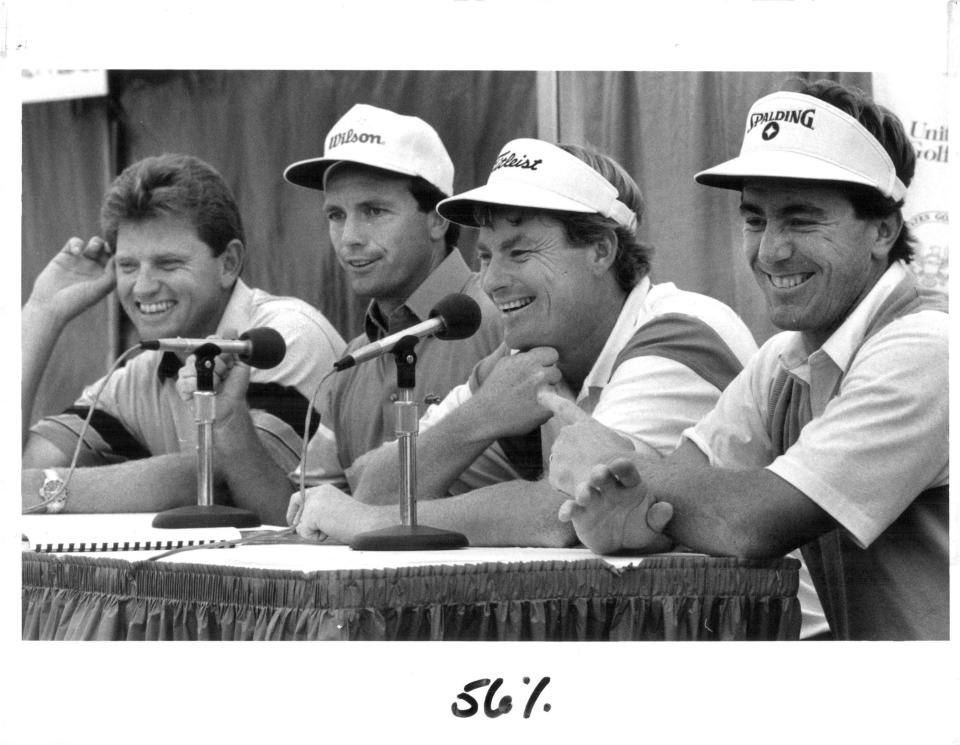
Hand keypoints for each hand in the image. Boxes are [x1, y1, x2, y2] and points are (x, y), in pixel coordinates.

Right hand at [28, 237, 114, 323]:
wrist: (49, 305)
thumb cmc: (77, 300)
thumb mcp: (100, 289)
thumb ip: (112, 274)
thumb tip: (118, 257)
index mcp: (105, 278)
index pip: (117, 262)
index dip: (120, 254)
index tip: (121, 251)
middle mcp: (94, 269)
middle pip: (107, 250)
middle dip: (109, 246)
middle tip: (107, 247)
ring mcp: (80, 262)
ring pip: (93, 244)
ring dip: (96, 242)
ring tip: (92, 249)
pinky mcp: (65, 256)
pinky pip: (74, 242)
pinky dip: (77, 243)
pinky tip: (76, 252)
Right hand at [175, 330, 250, 425]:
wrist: (231, 407)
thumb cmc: (234, 388)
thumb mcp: (241, 366)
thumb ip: (236, 348)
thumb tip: (230, 330)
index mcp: (211, 355)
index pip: (209, 340)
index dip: (216, 343)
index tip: (225, 352)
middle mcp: (198, 361)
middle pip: (201, 350)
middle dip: (218, 364)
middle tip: (224, 374)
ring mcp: (189, 373)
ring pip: (193, 364)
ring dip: (209, 376)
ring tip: (216, 385)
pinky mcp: (182, 386)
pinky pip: (186, 380)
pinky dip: (197, 385)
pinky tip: (205, 390)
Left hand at [292, 484, 389, 543]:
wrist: (367, 525)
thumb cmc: (356, 523)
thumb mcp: (333, 512)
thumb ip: (318, 514)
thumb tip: (299, 526)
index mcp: (325, 490)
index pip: (302, 494)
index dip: (295, 508)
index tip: (292, 521)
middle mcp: (319, 491)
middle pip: (296, 501)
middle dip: (295, 518)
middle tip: (299, 529)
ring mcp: (315, 501)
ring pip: (299, 521)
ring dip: (311, 531)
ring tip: (330, 530)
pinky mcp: (313, 513)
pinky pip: (304, 531)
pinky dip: (314, 537)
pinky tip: (330, 532)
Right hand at [470, 347, 561, 436]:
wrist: (484, 415)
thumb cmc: (494, 389)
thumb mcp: (505, 364)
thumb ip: (523, 356)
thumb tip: (537, 351)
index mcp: (528, 361)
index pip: (552, 354)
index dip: (547, 362)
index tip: (540, 369)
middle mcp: (538, 374)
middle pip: (556, 373)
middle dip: (548, 379)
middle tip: (534, 387)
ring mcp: (543, 392)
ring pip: (556, 390)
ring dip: (547, 394)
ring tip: (530, 399)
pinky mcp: (545, 410)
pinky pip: (553, 406)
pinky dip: (544, 409)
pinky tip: (529, 410)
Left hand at [539, 390, 633, 495]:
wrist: (615, 476)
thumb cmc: (624, 462)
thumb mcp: (621, 445)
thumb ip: (607, 441)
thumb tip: (603, 446)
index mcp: (585, 424)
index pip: (565, 408)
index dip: (552, 400)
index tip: (540, 394)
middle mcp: (568, 433)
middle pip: (565, 445)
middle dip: (573, 457)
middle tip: (590, 469)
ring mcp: (558, 451)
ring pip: (561, 463)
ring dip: (571, 471)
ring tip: (589, 478)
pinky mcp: (554, 471)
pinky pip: (558, 480)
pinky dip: (568, 486)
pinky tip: (583, 486)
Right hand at [558, 455, 673, 554]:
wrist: (620, 541)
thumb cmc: (637, 526)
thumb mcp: (651, 525)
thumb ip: (658, 517)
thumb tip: (667, 508)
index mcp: (629, 484)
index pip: (627, 471)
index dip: (623, 467)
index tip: (621, 464)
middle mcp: (609, 488)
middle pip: (603, 475)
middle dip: (600, 473)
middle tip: (599, 473)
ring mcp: (593, 499)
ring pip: (585, 490)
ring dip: (584, 490)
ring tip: (585, 495)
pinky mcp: (580, 513)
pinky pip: (572, 509)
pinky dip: (567, 510)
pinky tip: (565, 514)